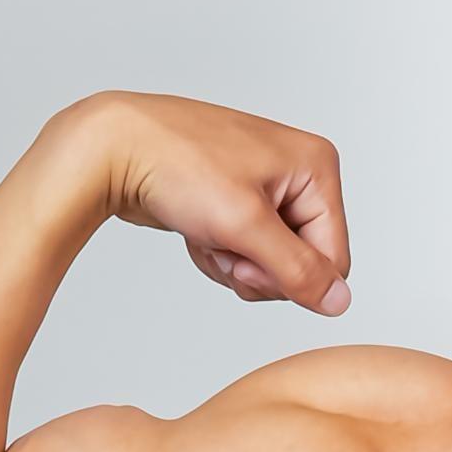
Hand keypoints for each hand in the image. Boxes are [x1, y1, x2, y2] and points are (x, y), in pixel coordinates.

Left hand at [79, 91, 352, 311]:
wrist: (113, 149)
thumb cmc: (176, 165)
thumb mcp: (245, 225)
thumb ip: (298, 269)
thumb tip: (339, 302)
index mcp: (317, 167)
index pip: (334, 258)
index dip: (291, 277)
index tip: (245, 263)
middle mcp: (298, 172)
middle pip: (304, 263)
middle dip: (258, 268)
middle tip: (222, 246)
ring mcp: (266, 185)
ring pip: (272, 263)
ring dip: (235, 263)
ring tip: (206, 233)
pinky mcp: (237, 199)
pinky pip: (246, 251)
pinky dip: (219, 253)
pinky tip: (196, 231)